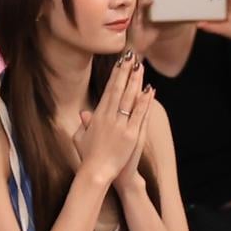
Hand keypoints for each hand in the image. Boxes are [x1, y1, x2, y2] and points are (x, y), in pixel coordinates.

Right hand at [71, 52, 152, 185]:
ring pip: (130, 99)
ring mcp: (121, 125)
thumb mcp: (81, 138)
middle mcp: (109, 118)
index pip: (108, 91)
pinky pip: (139, 114)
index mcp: (97, 117)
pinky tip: (149, 90)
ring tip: (141, 68)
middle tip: (131, 57)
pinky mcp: (131, 135)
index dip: (115, 76)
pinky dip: (145, 102)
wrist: (96, 172)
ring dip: (136, 82)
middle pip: (119, 90)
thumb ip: (84, 124)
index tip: (120, 64)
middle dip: (125, 73)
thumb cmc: (88, 157)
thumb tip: (84, 113)